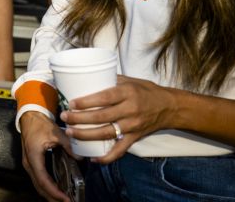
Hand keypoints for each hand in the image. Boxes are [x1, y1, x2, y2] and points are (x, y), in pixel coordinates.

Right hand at [18, 112, 74, 201]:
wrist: (30, 116)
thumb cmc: (40, 124)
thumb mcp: (56, 133)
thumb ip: (68, 146)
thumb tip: (81, 158)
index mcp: (34, 157)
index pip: (43, 180)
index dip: (54, 191)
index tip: (65, 198)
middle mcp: (29, 163)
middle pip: (39, 186)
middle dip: (52, 197)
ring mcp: (29, 164)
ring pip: (38, 184)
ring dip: (49, 194)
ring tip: (63, 199)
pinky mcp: (31, 163)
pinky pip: (38, 179)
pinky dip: (47, 187)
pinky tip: (56, 190)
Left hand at [61, 75, 179, 163]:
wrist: (169, 107)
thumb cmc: (146, 90)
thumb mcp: (130, 80)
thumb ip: (110, 80)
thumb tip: (86, 77)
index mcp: (127, 93)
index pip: (104, 98)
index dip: (87, 102)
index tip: (71, 103)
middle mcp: (130, 110)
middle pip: (101, 116)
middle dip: (80, 118)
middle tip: (64, 117)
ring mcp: (133, 126)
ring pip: (107, 133)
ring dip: (86, 135)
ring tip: (71, 132)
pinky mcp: (135, 138)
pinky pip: (120, 150)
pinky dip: (107, 157)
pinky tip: (93, 158)